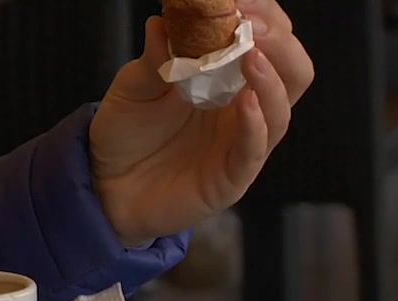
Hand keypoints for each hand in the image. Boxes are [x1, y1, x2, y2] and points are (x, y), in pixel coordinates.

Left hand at [90, 0, 313, 245]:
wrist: (105, 187)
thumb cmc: (126, 134)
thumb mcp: (134, 87)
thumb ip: (155, 57)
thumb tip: (164, 21)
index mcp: (229, 78)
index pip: (268, 40)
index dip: (262, 15)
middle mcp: (244, 109)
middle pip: (292, 71)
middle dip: (280, 42)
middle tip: (253, 25)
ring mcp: (241, 144)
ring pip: (281, 111)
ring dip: (272, 79)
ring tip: (251, 54)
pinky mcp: (230, 178)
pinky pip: (254, 151)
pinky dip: (256, 125)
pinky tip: (246, 103)